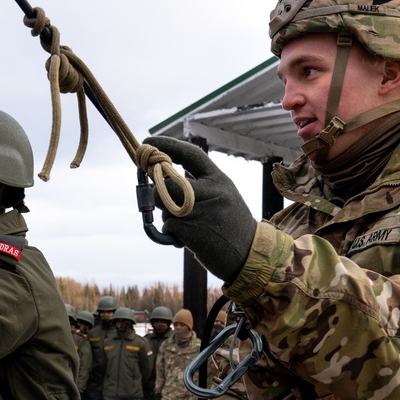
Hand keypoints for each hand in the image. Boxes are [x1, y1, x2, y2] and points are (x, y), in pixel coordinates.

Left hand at [143, 136, 256, 281]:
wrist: (251, 256)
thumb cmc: (230, 227)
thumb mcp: (223, 198)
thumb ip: (198, 187)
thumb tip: (160, 180)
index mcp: (220, 180)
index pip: (190, 154)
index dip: (167, 146)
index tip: (148, 143)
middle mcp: (214, 192)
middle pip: (169, 183)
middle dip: (158, 193)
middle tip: (164, 203)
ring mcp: (205, 212)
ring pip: (166, 206)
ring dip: (167, 217)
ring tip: (184, 226)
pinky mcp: (196, 233)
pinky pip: (169, 227)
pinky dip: (172, 235)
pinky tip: (187, 240)